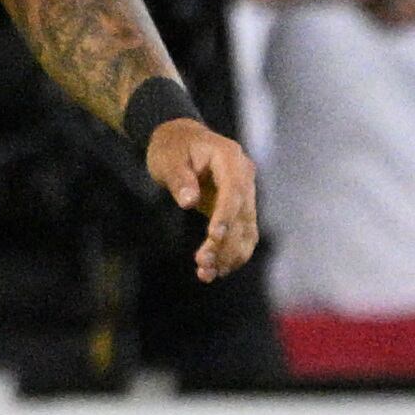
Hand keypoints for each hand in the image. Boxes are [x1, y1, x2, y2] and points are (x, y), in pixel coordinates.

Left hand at [145, 120, 259, 282]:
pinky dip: (230, 254)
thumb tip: (189, 201)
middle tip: (202, 263)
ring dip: (229, 255)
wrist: (180, 141)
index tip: (214, 236)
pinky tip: (214, 271)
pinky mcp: (238, 210)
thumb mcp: (168, 158)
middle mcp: (244, 177)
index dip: (226, 214)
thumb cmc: (173, 147)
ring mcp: (245, 194)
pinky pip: (240, 235)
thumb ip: (180, 179)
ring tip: (206, 274)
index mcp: (230, 158)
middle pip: (242, 215)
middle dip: (225, 243)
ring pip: (245, 231)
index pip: (234, 190)